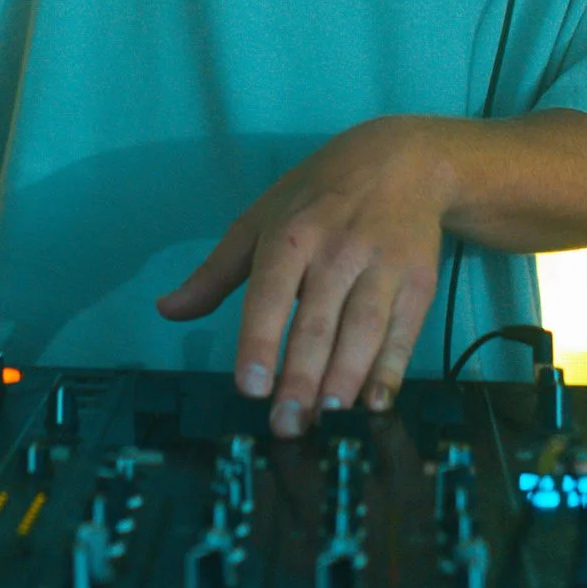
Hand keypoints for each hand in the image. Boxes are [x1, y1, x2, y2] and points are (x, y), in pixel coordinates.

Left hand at [155, 118, 452, 437]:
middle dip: (301, 378)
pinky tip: (376, 402)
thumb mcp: (259, 220)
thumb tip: (167, 310)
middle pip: (318, 322)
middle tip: (286, 425)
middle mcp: (337, 250)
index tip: (250, 387)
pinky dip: (391, 370)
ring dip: (345, 378)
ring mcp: (381, 265)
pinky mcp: (419, 280)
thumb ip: (214, 273)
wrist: (401, 161)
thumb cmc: (317, 197)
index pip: (269, 292)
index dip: (259, 341)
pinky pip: (403, 332)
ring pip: (363, 329)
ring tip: (327, 418)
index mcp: (291, 234)